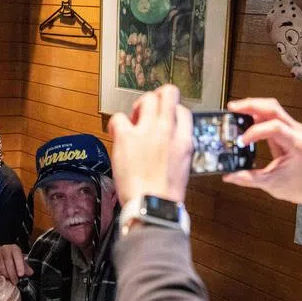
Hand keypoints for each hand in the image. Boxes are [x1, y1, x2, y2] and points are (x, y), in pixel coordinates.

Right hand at [0, 244, 32, 284]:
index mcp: (14, 249)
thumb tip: (30, 273)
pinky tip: (4, 276)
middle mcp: (5, 250)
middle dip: (13, 274)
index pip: (17, 256)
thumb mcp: (20, 259)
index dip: (20, 266)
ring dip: (6, 275)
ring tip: (10, 279)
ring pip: (1, 266)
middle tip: (16, 281)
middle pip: (8, 262)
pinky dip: (0, 274)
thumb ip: (25, 266)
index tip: (21, 274)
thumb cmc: (11, 257)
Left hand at [107, 84, 191, 204]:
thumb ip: (178, 149)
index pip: (183, 111)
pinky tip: (117, 133)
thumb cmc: (164, 195)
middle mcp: (167, 131)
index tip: (165, 118)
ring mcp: (147, 132)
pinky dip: (116, 124)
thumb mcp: (183, 168)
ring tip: (134, 119)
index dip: (173, 112)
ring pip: (146, 99)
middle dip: (157, 98)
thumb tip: (170, 141)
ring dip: (139, 106)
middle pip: (167, 94)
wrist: (151, 206)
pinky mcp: (127, 137)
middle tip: (148, 110)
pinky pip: (119, 117)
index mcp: (184, 140)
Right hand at [223, 98, 301, 215]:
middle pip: (273, 109)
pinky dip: (257, 113)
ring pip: (272, 108)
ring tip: (235, 111)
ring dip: (253, 107)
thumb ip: (250, 179)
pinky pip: (271, 115)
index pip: (275, 128)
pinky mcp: (287, 129)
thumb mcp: (272, 184)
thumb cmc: (299, 184)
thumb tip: (230, 176)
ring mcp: (293, 128)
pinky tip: (245, 117)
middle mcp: (296, 131)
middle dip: (251, 106)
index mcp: (297, 144)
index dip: (255, 131)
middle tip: (233, 108)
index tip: (242, 141)